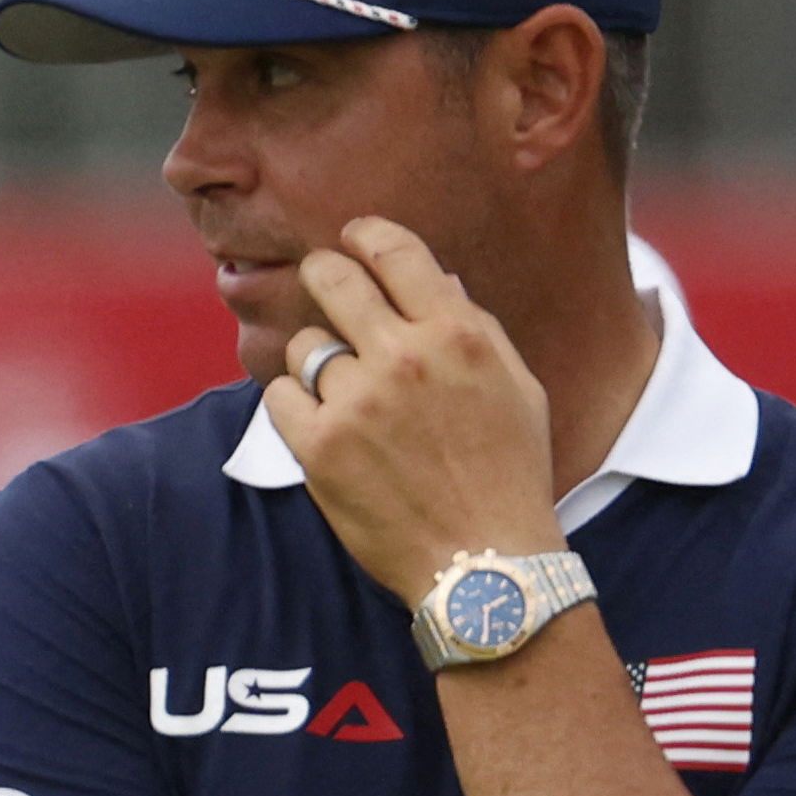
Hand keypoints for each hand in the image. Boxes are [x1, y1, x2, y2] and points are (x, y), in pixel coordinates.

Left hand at [265, 217, 565, 601]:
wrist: (483, 560)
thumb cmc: (508, 473)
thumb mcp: (517, 387)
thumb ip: (473, 328)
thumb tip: (435, 280)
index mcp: (459, 334)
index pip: (396, 253)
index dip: (365, 236)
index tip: (353, 237)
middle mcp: (404, 358)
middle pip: (332, 279)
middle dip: (322, 274)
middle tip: (322, 282)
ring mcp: (356, 402)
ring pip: (306, 346)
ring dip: (318, 362)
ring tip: (348, 395)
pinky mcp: (318, 446)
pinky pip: (278, 394)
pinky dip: (293, 402)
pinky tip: (320, 422)